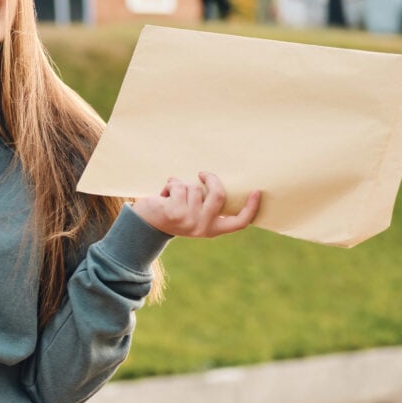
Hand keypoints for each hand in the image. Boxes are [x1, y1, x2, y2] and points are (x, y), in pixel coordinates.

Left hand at [131, 172, 260, 237]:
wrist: (144, 225)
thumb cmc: (170, 213)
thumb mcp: (191, 211)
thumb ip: (204, 202)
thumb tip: (213, 178)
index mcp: (211, 229)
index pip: (238, 222)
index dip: (251, 208)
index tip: (257, 191)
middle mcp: (202, 227)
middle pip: (218, 195)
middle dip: (212, 178)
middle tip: (202, 173)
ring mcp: (189, 221)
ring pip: (195, 188)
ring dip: (181, 185)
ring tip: (171, 194)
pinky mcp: (175, 213)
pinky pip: (179, 186)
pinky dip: (170, 185)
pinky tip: (162, 195)